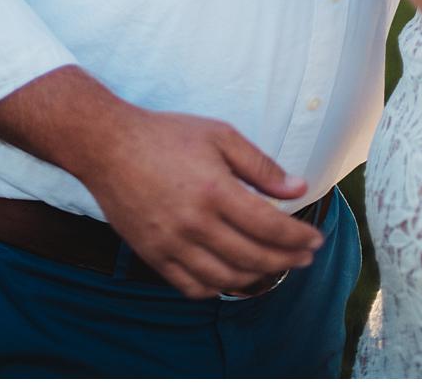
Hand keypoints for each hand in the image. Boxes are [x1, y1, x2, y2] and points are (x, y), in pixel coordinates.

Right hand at [83, 110, 323, 298]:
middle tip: (304, 257)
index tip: (315, 239)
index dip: (299, 238)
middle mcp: (195, 223)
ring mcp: (172, 243)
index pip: (270, 228)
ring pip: (227, 278)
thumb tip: (298, 188)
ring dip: (257, 276)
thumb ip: (260, 165)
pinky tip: (231, 275)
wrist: (106, 145)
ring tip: (273, 266)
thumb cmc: (164, 135)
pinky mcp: (153, 254)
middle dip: (287, 260)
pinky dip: (218, 287)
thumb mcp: (218, 134)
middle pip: (254, 257)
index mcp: (215, 190)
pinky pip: (193, 286)